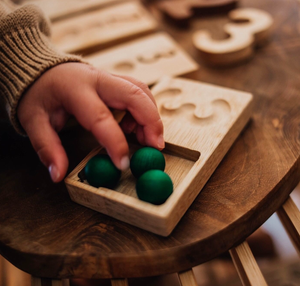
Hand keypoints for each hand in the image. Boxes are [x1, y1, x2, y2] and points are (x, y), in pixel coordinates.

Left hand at [17, 63, 163, 181]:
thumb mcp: (33, 121)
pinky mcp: (116, 80)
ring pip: (141, 91)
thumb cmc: (39, 94)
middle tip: (154, 148)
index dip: (115, 142)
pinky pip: (139, 92)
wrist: (44, 69)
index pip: (100, 116)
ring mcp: (109, 77)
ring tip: (145, 140)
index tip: (124, 164)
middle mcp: (97, 79)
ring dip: (150, 116)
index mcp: (75, 89)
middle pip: (134, 94)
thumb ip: (47, 148)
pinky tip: (133, 127)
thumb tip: (58, 175)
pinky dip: (145, 110)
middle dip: (151, 122)